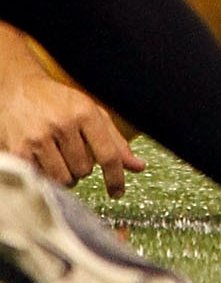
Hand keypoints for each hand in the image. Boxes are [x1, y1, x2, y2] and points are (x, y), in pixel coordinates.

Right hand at [0, 61, 144, 199]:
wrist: (19, 90)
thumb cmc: (59, 102)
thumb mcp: (91, 112)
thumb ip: (115, 141)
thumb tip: (138, 167)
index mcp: (85, 113)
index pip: (108, 154)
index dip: (116, 177)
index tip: (118, 192)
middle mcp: (63, 125)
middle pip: (84, 171)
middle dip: (81, 167)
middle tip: (71, 152)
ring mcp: (40, 138)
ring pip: (63, 180)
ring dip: (64, 175)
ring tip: (57, 157)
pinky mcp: (20, 151)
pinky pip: (41, 179)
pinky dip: (45, 176)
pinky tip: (42, 160)